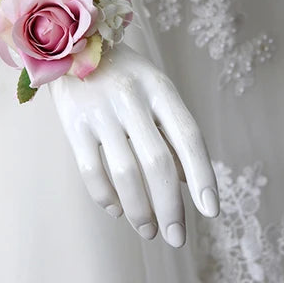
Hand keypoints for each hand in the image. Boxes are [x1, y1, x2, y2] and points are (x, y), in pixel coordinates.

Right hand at [49, 44, 218, 246]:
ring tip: (147, 230)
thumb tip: (185, 179)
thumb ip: (170, 129)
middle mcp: (131, 97)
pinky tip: (116, 210)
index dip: (203, 176)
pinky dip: (105, 197)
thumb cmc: (123, 73)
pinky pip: (90, 169)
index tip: (210, 211)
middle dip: (170, 207)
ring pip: (124, 172)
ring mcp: (99, 110)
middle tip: (175, 236)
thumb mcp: (153, 88)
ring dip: (139, 210)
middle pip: (157, 162)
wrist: (73, 48)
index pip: (188, 136)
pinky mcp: (73, 122)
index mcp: (158, 87)